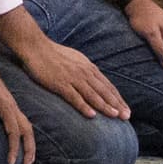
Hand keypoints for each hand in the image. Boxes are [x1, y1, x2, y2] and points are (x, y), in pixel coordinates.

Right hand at [12, 23, 132, 119]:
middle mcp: (84, 73)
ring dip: (105, 106)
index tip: (126, 109)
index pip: (107, 85)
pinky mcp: (60, 83)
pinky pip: (74, 97)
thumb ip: (85, 70)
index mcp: (88, 68)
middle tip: (127, 116)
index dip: (118, 98)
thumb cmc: (54, 54)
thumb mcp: (75, 59)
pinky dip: (84, 106)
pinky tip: (92, 115)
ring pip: (92, 94)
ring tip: (115, 116)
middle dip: (116, 104)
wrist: (36, 47)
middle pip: (104, 91)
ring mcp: (72, 78)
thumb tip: (95, 79)